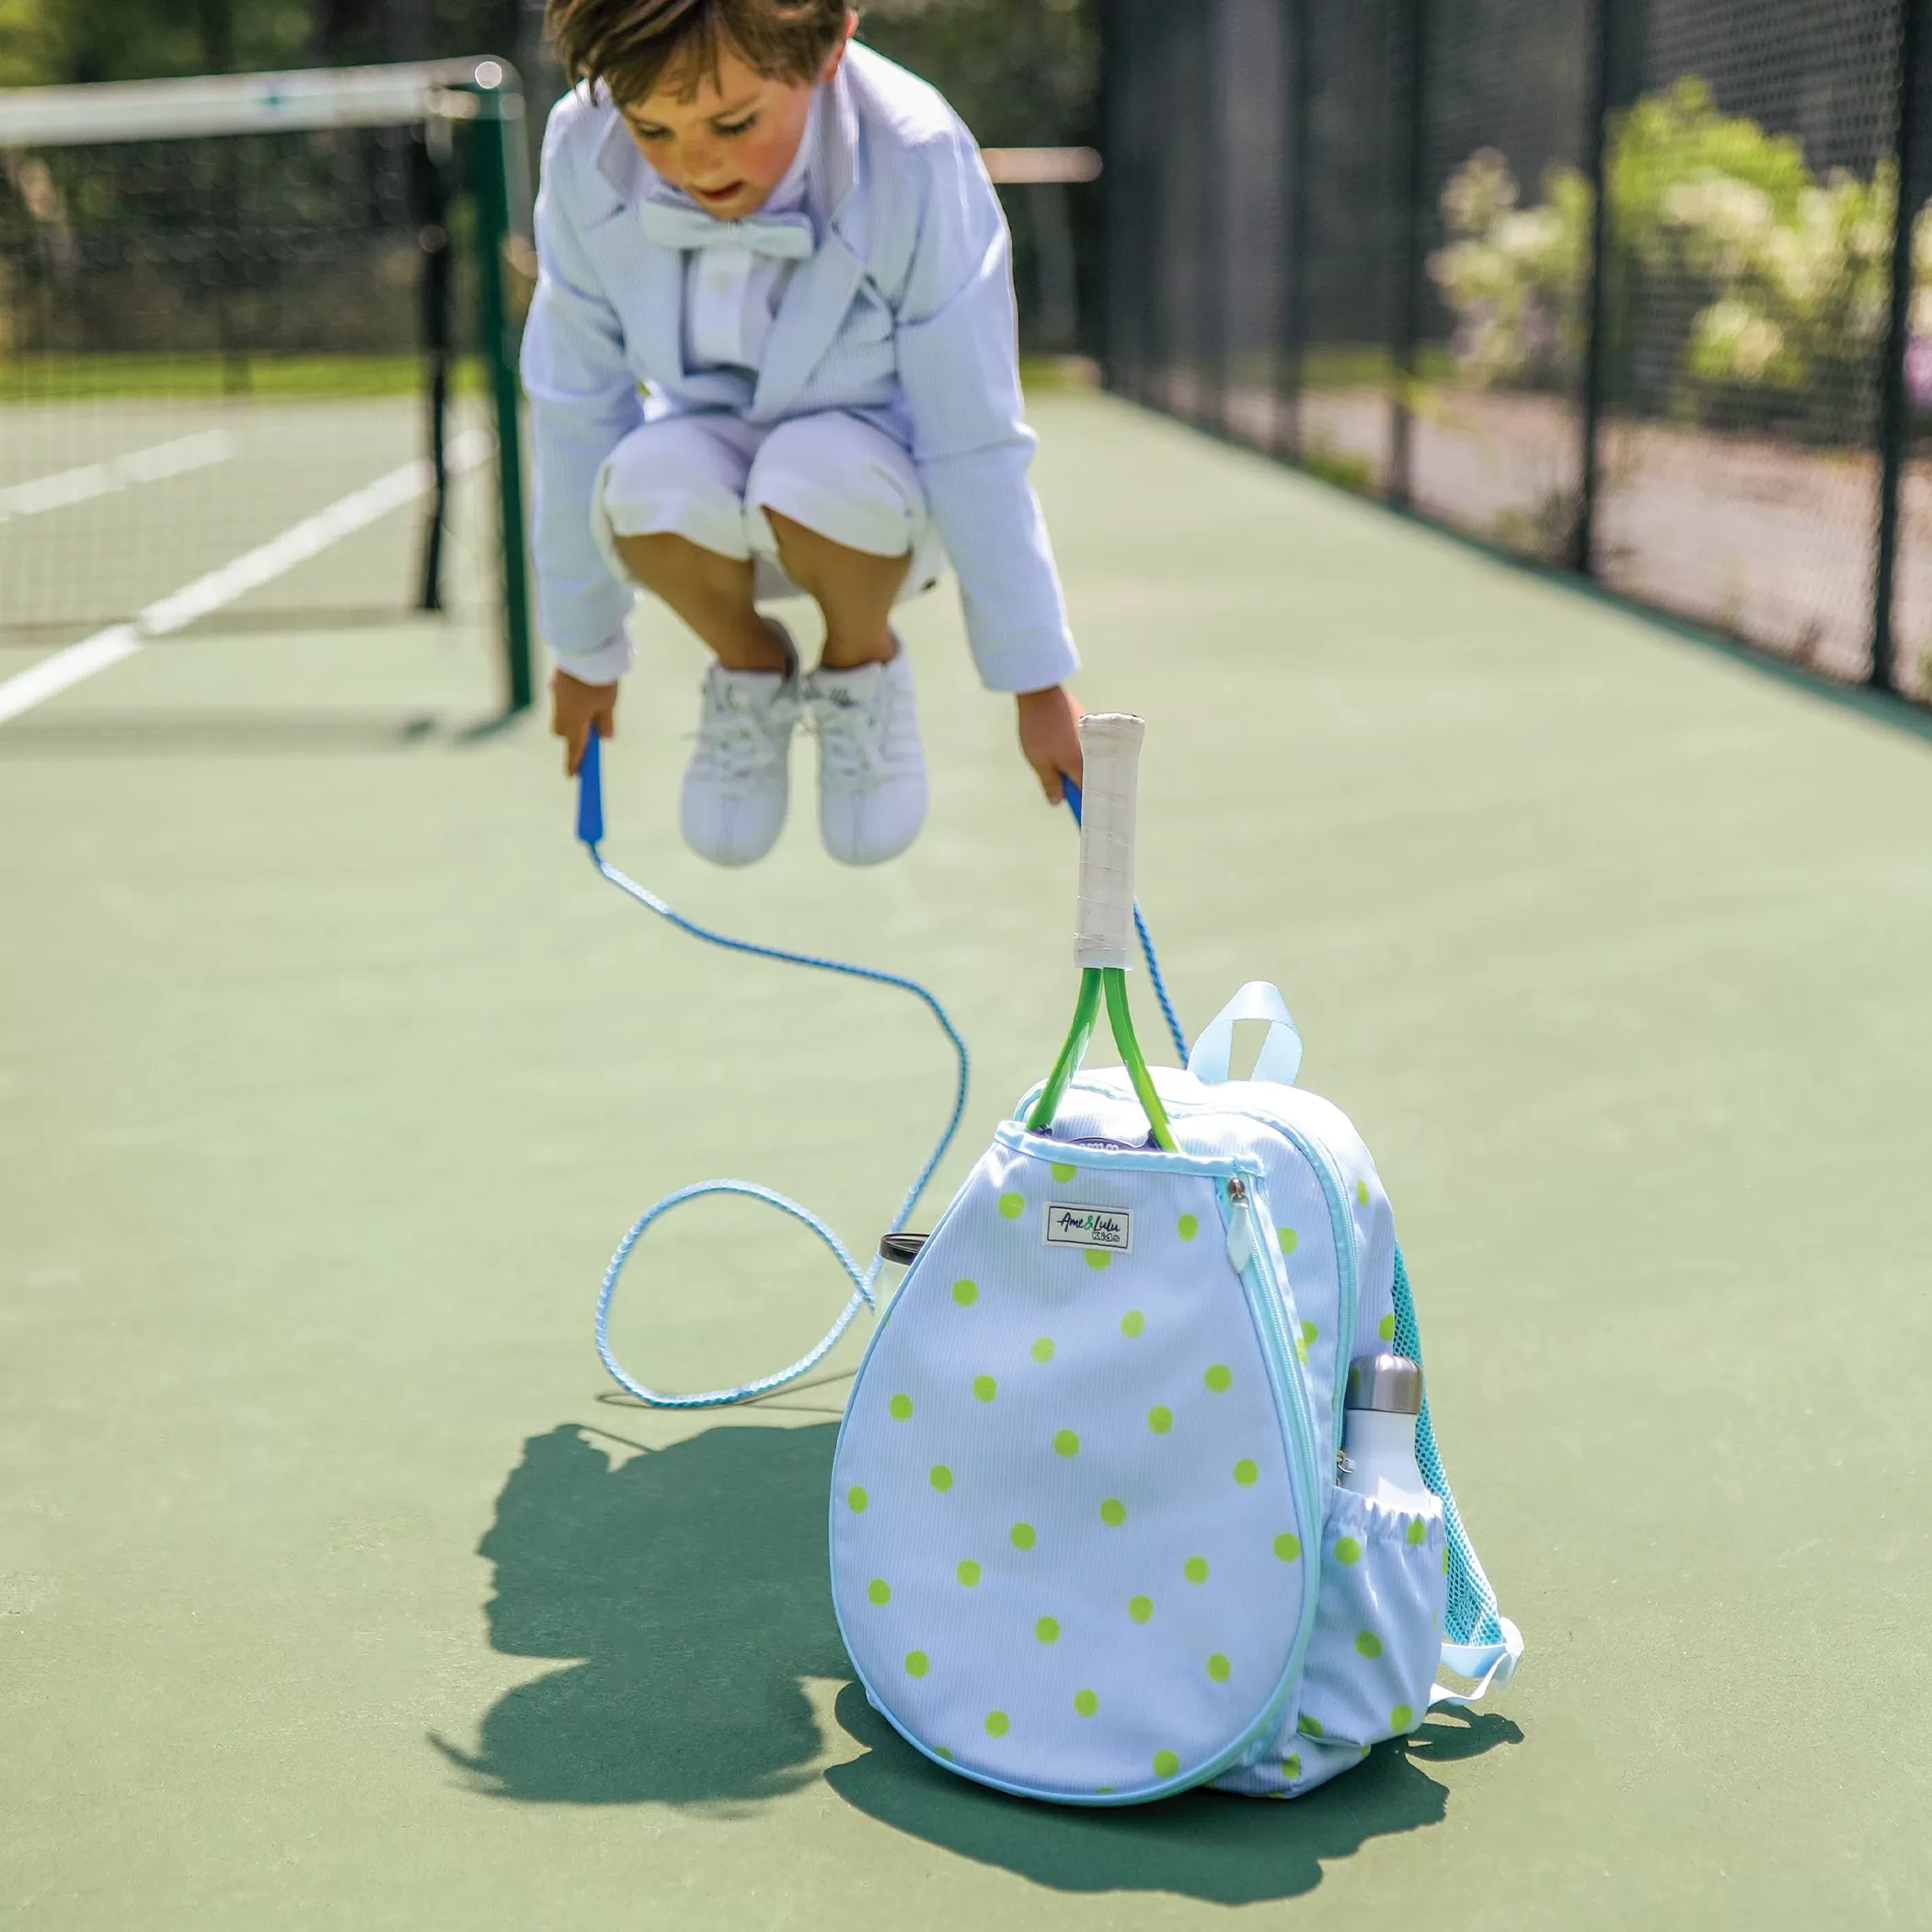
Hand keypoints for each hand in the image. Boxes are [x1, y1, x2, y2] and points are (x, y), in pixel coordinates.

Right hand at [550, 667, 617, 775]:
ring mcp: (555, 696)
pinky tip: (582, 690)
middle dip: (572, 735)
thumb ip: (606, 722)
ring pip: (560, 714)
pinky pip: (561, 697)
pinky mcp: (555, 682)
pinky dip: (569, 700)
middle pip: (562, 732)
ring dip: (571, 716)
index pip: (574, 749)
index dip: (574, 763)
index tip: (572, 776)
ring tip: (589, 707)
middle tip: (589, 732)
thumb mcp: (608, 703)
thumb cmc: (599, 680)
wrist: (585, 650)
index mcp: (574, 722)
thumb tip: (605, 737)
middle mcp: (561, 711)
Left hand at [1015, 684, 1083, 803]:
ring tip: (1063, 773)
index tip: (1085, 821)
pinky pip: (1087, 747)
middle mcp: (1093, 752)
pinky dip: (1078, 754)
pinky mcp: (1088, 725)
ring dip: (1078, 769)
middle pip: (1092, 777)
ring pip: (1088, 761)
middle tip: (1071, 798)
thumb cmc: (1038, 729)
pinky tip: (1065, 753)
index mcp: (1081, 764)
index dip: (1086, 808)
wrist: (1040, 692)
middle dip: (1082, 788)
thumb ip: (1050, 783)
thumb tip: (1058, 802)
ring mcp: (1092, 737)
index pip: (1088, 794)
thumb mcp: (1039, 761)